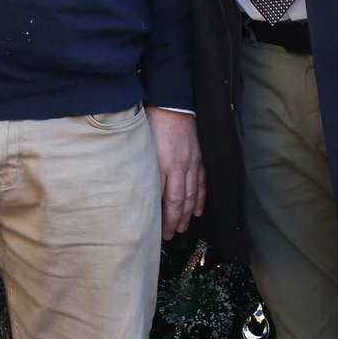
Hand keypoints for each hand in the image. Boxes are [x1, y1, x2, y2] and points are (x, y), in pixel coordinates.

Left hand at [147, 108, 204, 237]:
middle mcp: (178, 167)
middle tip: (169, 236)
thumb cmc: (151, 121)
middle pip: (178, 202)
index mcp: (162, 164)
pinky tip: (198, 210)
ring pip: (191, 195)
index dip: (160, 217)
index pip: (161, 198)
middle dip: (174, 221)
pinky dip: (200, 198)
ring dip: (187, 214)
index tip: (155, 230)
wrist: (172, 102)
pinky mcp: (199, 158)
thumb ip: (141, 166)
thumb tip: (134, 186)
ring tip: (183, 228)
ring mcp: (191, 163)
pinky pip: (202, 182)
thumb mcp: (141, 145)